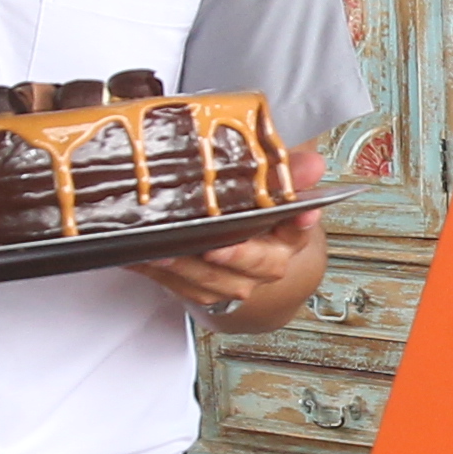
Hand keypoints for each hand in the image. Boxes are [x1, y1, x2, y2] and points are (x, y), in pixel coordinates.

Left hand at [131, 150, 327, 325]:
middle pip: (256, 264)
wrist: (243, 249)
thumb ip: (286, 170)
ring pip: (215, 281)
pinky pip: (183, 287)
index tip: (301, 214)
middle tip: (212, 248)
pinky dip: (161, 275)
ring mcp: (236, 281)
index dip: (299, 222)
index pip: (299, 227)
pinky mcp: (206, 291)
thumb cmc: (254, 211)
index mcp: (288, 234)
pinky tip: (141, 258)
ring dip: (187, 269)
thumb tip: (312, 162)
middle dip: (232, 255)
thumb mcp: (270, 185)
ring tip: (163, 253)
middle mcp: (267, 264)